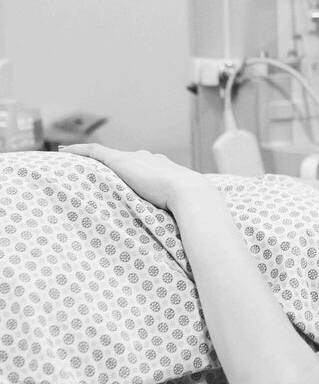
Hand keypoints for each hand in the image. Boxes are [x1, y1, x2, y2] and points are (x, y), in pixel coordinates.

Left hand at [60, 143, 210, 210]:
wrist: (188, 192)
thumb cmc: (189, 207)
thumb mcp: (183, 210)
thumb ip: (178, 215)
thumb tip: (184, 234)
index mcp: (166, 169)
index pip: (147, 168)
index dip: (137, 172)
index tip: (129, 178)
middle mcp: (150, 159)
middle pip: (128, 159)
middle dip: (116, 164)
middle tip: (101, 172)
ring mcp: (135, 158)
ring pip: (109, 155)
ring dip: (95, 158)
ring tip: (76, 160)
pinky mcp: (120, 160)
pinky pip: (94, 151)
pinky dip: (79, 149)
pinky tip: (64, 151)